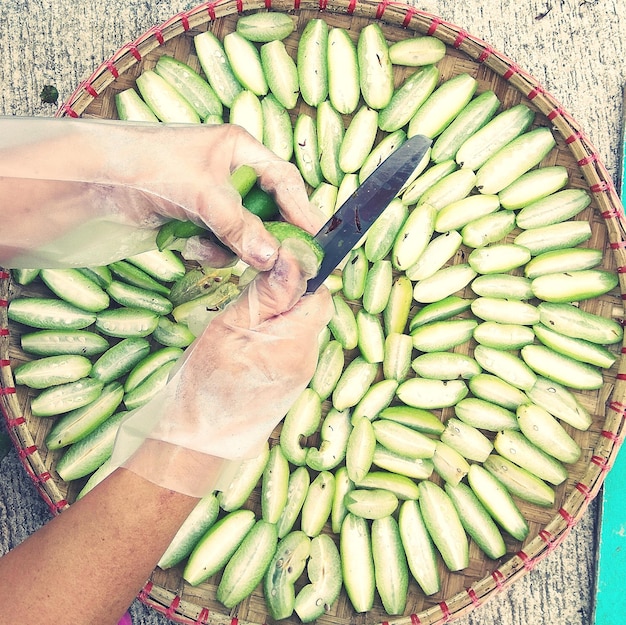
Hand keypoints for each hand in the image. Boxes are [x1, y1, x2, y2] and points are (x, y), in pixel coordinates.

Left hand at [0, 118, 322, 268]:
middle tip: (274, 262)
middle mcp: (230, 172)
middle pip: (266, 211)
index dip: (302, 209)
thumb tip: (273, 257)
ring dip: (229, 247)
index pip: (284, 180)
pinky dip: (207, 250)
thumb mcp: (204, 195)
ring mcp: (212, 199)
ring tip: (204, 245)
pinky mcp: (195, 220)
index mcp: (239, 148)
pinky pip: (219, 243)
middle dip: (263, 236)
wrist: (96, 182)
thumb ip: (241, 227)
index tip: (314, 239)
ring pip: (243, 233)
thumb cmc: (150, 167)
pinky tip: (187, 246)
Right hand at [110, 245, 332, 496]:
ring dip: (278, 315)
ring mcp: (300, 374)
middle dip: (286, 294)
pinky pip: (290, 346)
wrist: (196, 441)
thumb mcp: (230, 327)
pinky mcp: (289, 382)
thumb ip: (267, 294)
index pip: (319, 293)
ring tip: (244, 320)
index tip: (273, 267)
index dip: (301, 273)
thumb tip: (294, 258)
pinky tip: (248, 341)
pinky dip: (273, 335)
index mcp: (296, 343)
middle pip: (311, 309)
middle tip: (251, 294)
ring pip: (299, 327)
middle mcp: (307, 359)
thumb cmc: (204, 383)